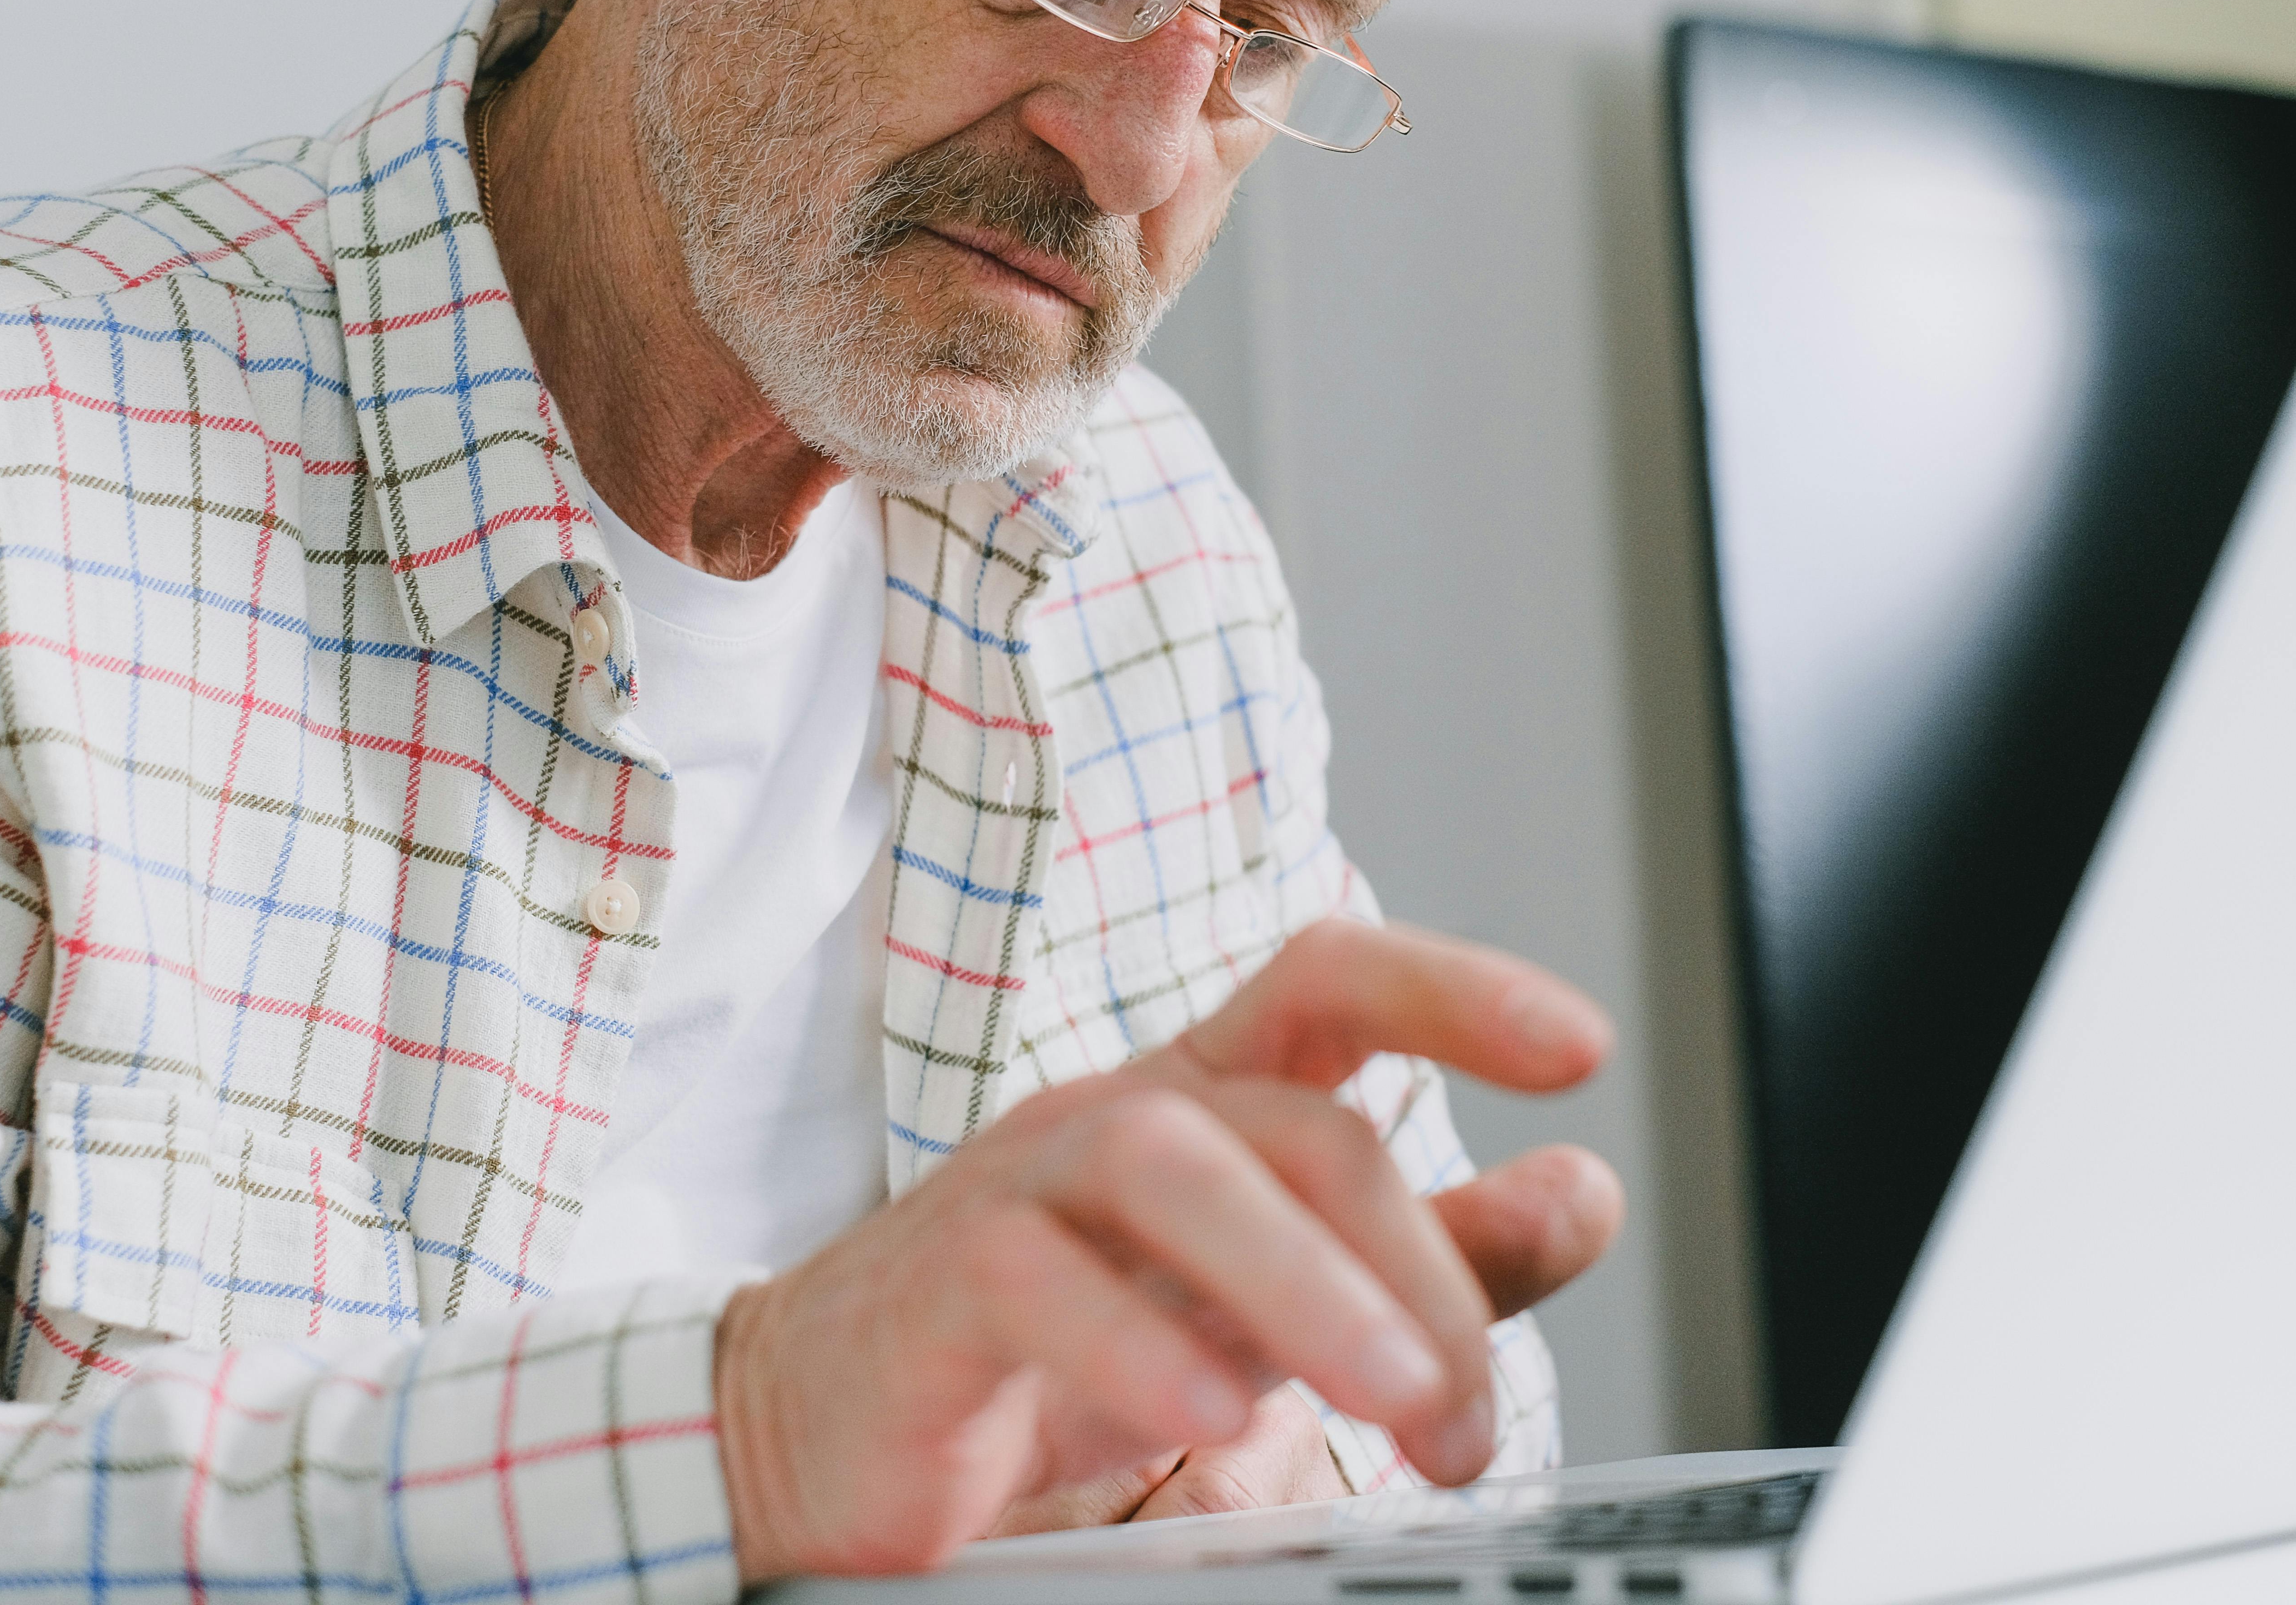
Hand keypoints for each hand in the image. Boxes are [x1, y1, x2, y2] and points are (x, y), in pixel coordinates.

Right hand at [711, 917, 1624, 1579]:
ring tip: (1393, 1399)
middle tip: (1466, 1414)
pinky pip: (1035, 1277)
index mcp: (1205, 1107)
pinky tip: (1203, 1411)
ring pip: (1170, 1163)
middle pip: (1295, 1121)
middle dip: (1413, 1263)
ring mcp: (1019, 1186)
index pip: (1330, 985)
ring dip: (1305, 1282)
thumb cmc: (1058, 1350)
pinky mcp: (938, 1282)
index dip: (1453, 989)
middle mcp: (1118, 1118)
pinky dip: (1132, 1342)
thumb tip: (1582, 1194)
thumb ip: (1426, 1259)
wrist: (830, 1427)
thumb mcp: (1274, 1306)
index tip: (1578, 1047)